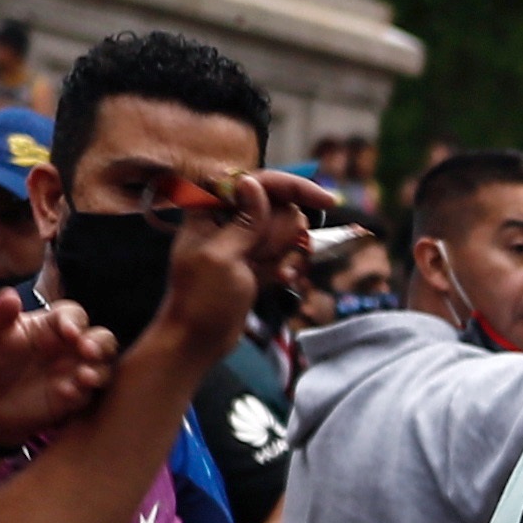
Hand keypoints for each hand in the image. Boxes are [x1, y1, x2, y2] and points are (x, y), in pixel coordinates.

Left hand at [0, 288, 115, 446]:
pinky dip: (83, 393)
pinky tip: (65, 394)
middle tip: (88, 352)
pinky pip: (88, 395)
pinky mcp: (72, 399)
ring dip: (99, 370)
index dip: (75, 321)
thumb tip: (10, 295)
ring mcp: (72, 373)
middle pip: (101, 338)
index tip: (69, 332)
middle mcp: (67, 348)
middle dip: (100, 343)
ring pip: (103, 366)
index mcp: (49, 326)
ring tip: (84, 377)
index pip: (73, 315)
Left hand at [150, 168, 341, 364]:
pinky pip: (280, 253)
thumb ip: (243, 220)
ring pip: (282, 230)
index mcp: (210, 208)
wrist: (197, 341)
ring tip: (260, 272)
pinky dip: (282, 266)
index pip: (257, 181)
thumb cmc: (202, 300)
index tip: (325, 200)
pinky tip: (277, 280)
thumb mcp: (222, 257)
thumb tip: (252, 181)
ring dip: (280, 253)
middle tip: (260, 259)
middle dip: (279, 233)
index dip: (292, 187)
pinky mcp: (252, 261)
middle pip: (275, 205)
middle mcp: (226, 218)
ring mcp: (241, 240)